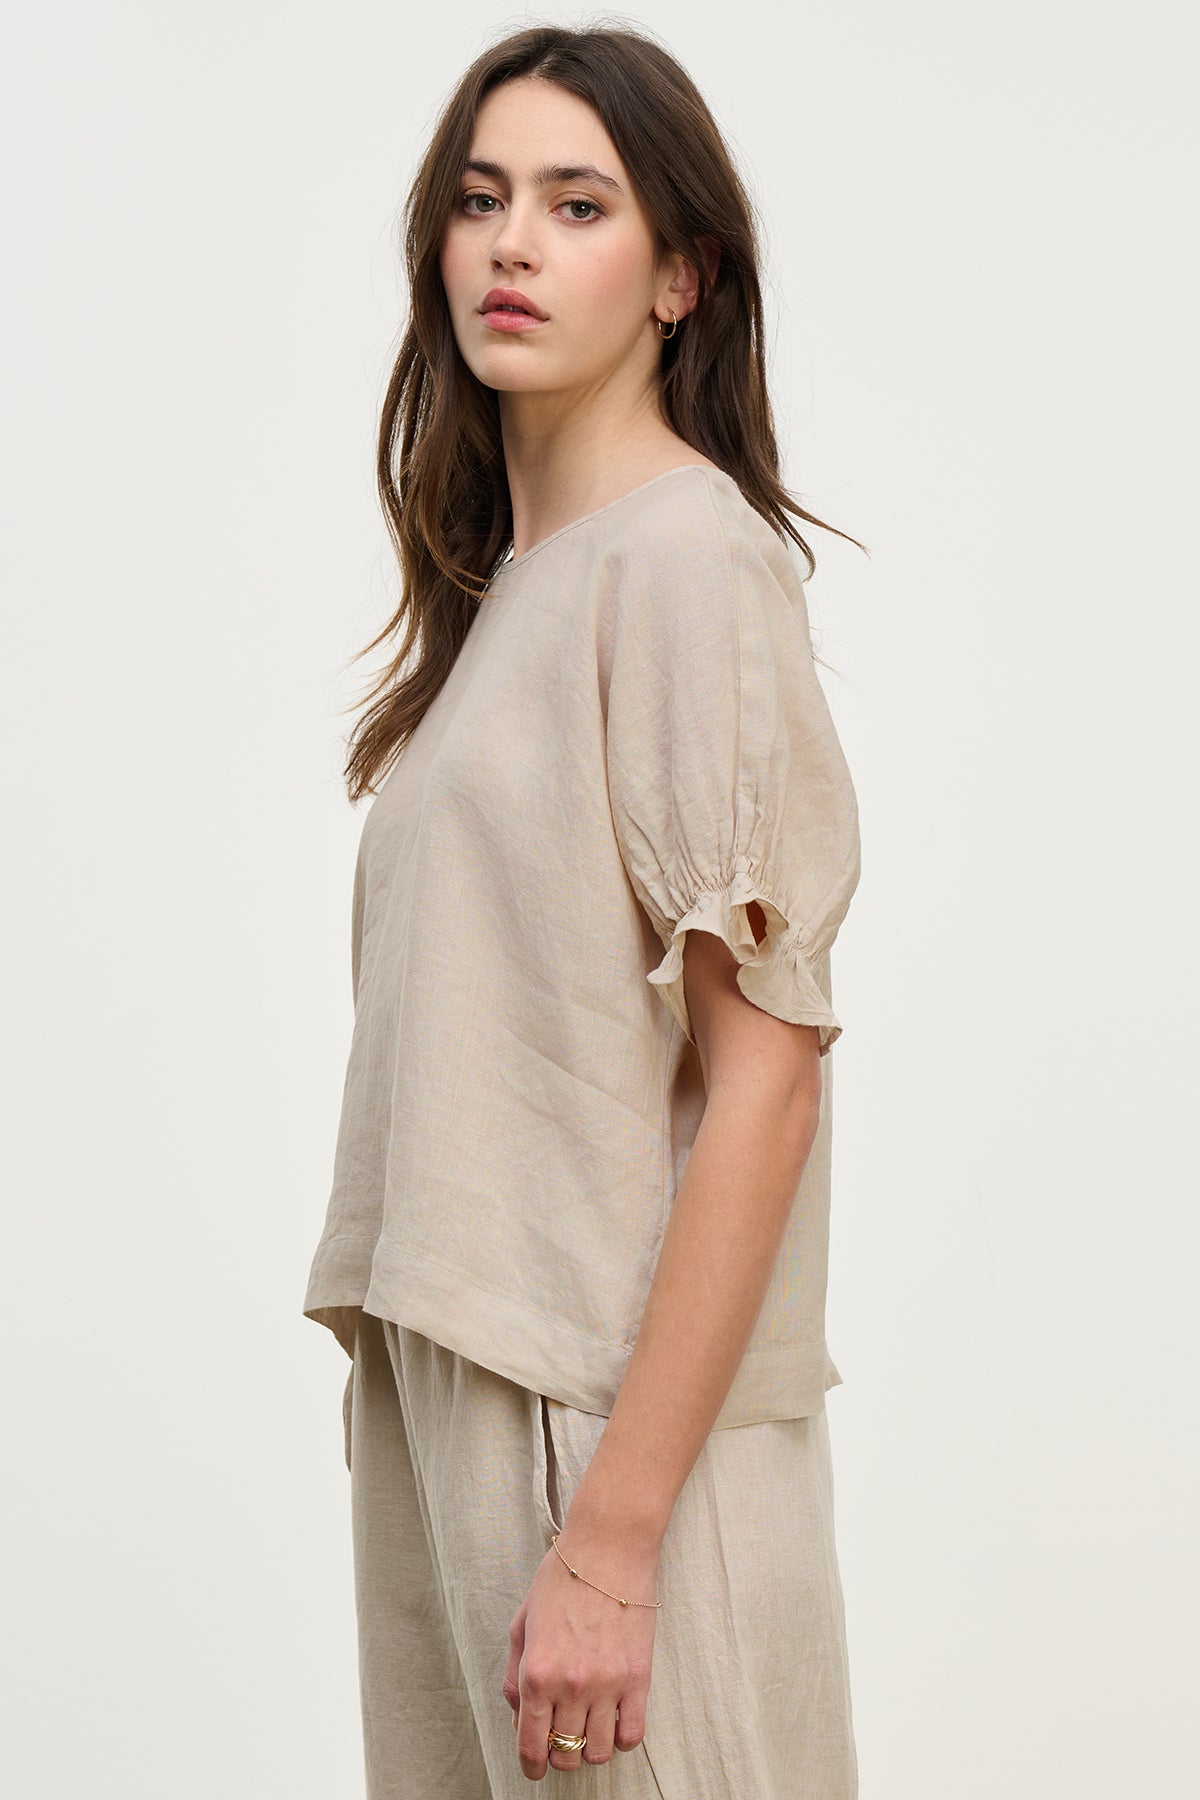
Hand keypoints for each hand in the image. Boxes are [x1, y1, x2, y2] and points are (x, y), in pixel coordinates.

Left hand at [503, 1526, 660, 1779]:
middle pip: (566, 1753)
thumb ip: (513, 1676)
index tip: (534, 1768)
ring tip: (589, 1728)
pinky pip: (632, 1735)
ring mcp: (607, 1685)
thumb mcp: (521, 1624)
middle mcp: (570, 1686)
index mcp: (536, 1674)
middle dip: (560, 1754)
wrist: (607, 1548)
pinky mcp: (638, 1678)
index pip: (531, 1747)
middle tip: (562, 1737)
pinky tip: (615, 1721)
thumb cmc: (561, 1579)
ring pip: (598, 1752)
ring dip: (590, 1748)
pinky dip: (622, 1739)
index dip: (531, 1767)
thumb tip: (519, 1718)